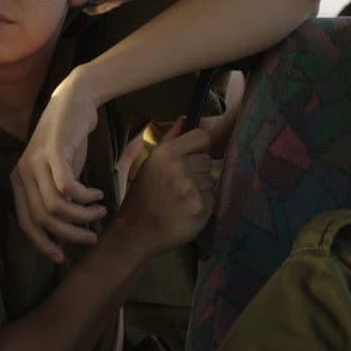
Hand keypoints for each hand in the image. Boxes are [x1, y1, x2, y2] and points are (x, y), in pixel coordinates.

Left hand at [11, 73, 106, 263]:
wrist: (73, 101)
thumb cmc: (68, 142)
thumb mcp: (57, 173)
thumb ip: (56, 199)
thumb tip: (64, 234)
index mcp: (19, 181)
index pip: (26, 222)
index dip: (43, 243)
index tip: (62, 257)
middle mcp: (22, 173)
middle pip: (42, 219)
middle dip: (69, 234)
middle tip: (91, 236)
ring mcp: (35, 161)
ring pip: (55, 206)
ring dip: (81, 216)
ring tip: (100, 212)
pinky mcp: (53, 152)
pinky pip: (67, 187)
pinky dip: (85, 197)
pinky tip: (97, 194)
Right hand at [109, 118, 214, 260]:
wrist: (136, 231)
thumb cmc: (142, 196)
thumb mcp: (150, 164)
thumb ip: (170, 139)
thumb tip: (185, 118)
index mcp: (165, 154)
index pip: (201, 136)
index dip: (199, 147)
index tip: (192, 157)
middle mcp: (178, 168)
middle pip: (207, 160)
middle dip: (198, 172)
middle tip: (180, 186)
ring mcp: (191, 188)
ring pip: (211, 180)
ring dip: (201, 189)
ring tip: (181, 199)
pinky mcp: (201, 207)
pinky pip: (213, 198)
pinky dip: (203, 205)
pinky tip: (187, 210)